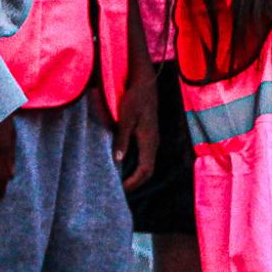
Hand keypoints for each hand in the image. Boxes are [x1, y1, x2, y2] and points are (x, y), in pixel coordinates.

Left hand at [114, 64, 160, 191]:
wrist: (145, 82)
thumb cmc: (134, 98)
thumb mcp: (125, 118)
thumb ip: (122, 138)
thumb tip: (118, 160)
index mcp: (149, 141)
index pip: (145, 170)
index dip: (133, 183)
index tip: (120, 189)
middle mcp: (153, 142)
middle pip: (147, 170)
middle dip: (135, 182)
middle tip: (119, 189)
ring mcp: (152, 138)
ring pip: (146, 163)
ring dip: (135, 174)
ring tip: (120, 179)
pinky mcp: (149, 133)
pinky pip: (144, 156)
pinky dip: (135, 164)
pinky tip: (123, 162)